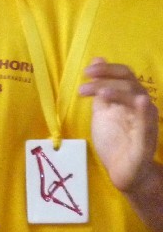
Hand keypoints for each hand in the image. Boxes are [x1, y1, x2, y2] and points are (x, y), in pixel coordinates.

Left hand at [82, 57, 161, 193]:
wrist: (122, 171)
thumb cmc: (114, 139)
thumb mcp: (102, 110)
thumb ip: (100, 89)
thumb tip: (97, 60)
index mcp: (131, 99)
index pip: (125, 76)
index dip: (108, 70)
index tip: (86, 72)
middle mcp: (142, 108)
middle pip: (131, 84)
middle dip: (107, 78)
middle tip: (84, 82)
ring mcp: (145, 124)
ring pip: (139, 100)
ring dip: (119, 91)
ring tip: (99, 92)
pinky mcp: (145, 142)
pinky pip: (148, 125)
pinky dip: (145, 113)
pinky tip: (141, 101)